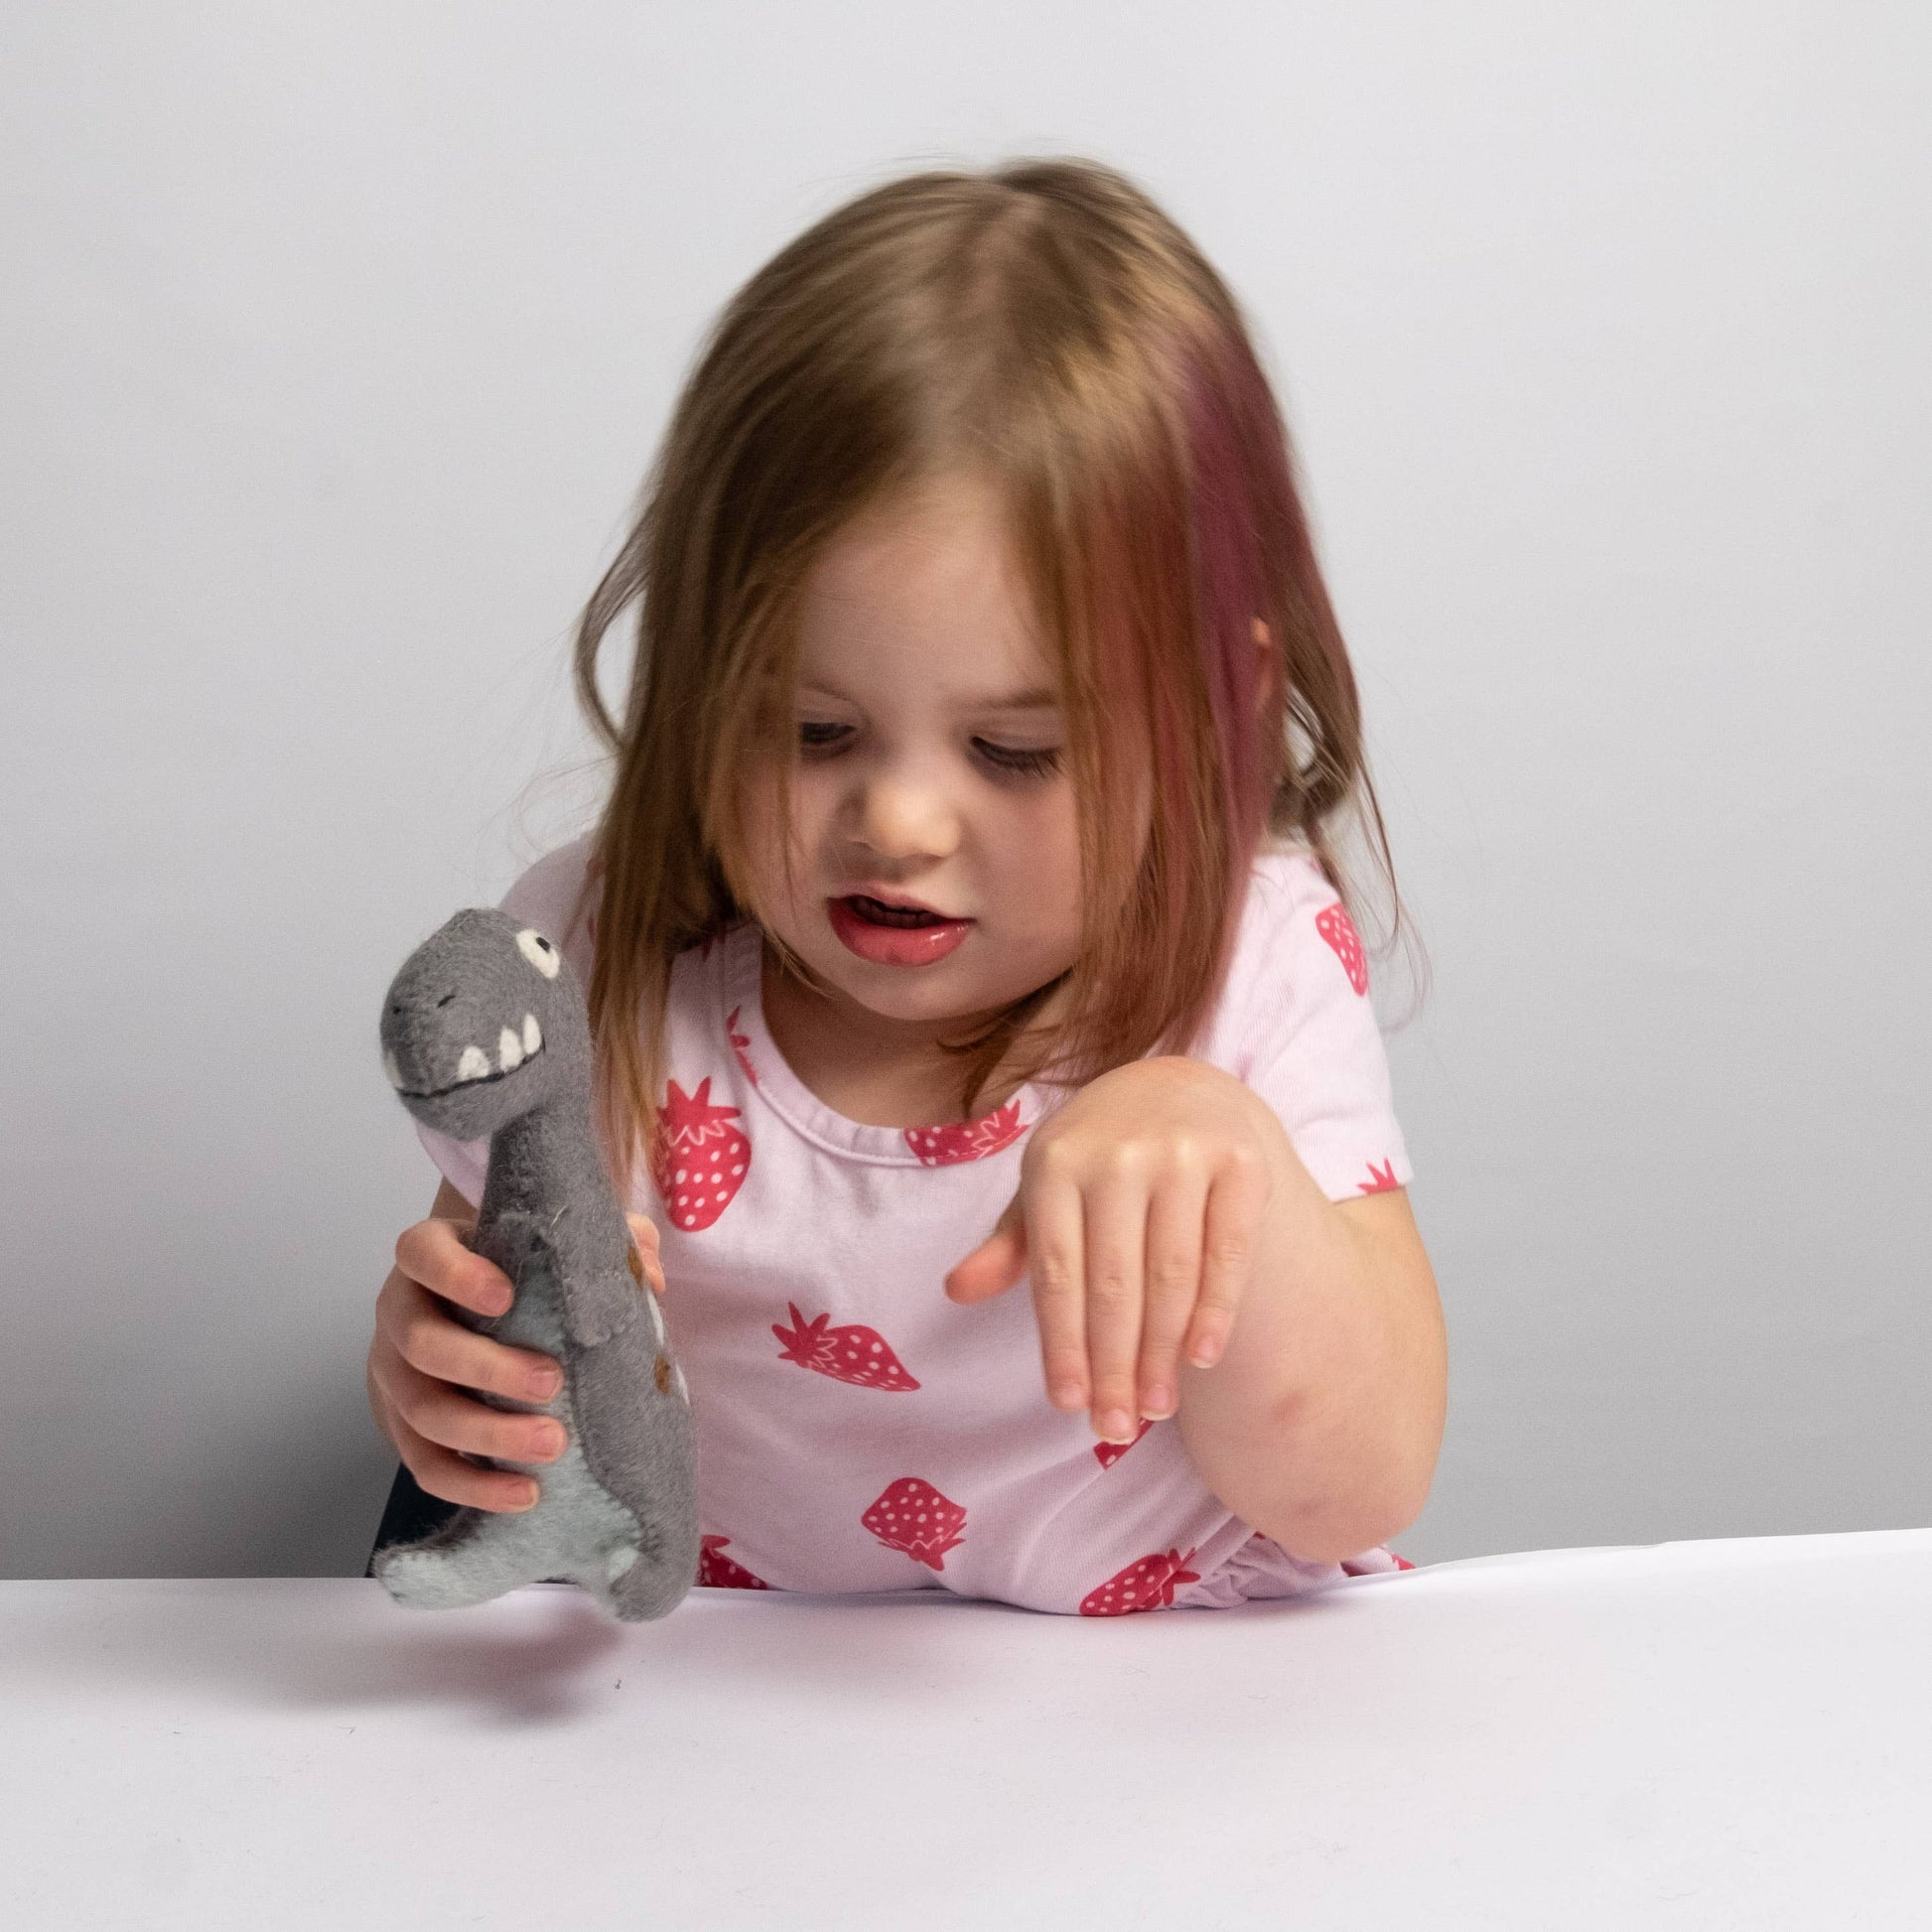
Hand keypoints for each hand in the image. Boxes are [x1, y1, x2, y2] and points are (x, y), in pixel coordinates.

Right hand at [366, 1206, 665, 1510]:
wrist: (467, 1319)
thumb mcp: (556, 1246)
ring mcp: (391, 1375)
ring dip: (487, 1434)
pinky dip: (473, 1486)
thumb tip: (649, 1278)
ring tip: (551, 1445)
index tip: (507, 1297)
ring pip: (422, 1412)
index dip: (455, 1275)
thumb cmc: (519, 1272)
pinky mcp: (400, 1429)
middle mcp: (399, 1313)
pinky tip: (525, 1494)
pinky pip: (425, 1466)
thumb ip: (607, 1242)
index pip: (421, 1254)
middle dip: (487, 1368)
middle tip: (552, 1383)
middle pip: (421, 1344)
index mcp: (429, 1256)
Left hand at [942, 1057, 1280, 1443]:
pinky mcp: (1240, 1161)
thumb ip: (1012, 1243)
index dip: (1063, 1344)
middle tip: (1115, 1428)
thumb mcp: (1048, 1188)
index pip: (1056, 1272)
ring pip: (1171, 1275)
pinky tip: (1201, 1358)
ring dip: (1162, 1352)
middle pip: (1114, 1283)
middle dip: (1114, 1364)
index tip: (1069, 1406)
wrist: (1178, 1090)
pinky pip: (1227, 1251)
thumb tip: (955, 1290)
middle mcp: (1117, 1153)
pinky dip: (1216, 1310)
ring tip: (1155, 1408)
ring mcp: (1182, 1153)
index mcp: (1055, 1160)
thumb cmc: (1098, 1158)